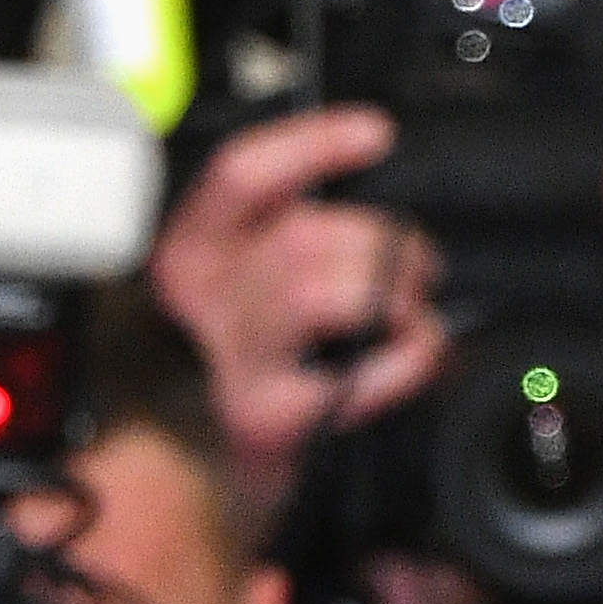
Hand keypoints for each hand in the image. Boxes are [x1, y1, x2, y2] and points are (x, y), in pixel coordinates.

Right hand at [149, 112, 450, 526]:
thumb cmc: (220, 368)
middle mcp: (204, 299)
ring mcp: (236, 360)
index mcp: (192, 250)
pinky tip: (420, 354)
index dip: (315, 143)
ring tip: (416, 309)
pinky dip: (410, 359)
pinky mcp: (272, 418)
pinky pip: (362, 374)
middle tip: (419, 261)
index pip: (246, 173)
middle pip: (306, 234)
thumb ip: (281, 239)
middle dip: (384, 241)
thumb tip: (376, 218)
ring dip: (395, 294)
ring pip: (329, 291)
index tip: (375, 134)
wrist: (182, 470)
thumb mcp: (232, 286)